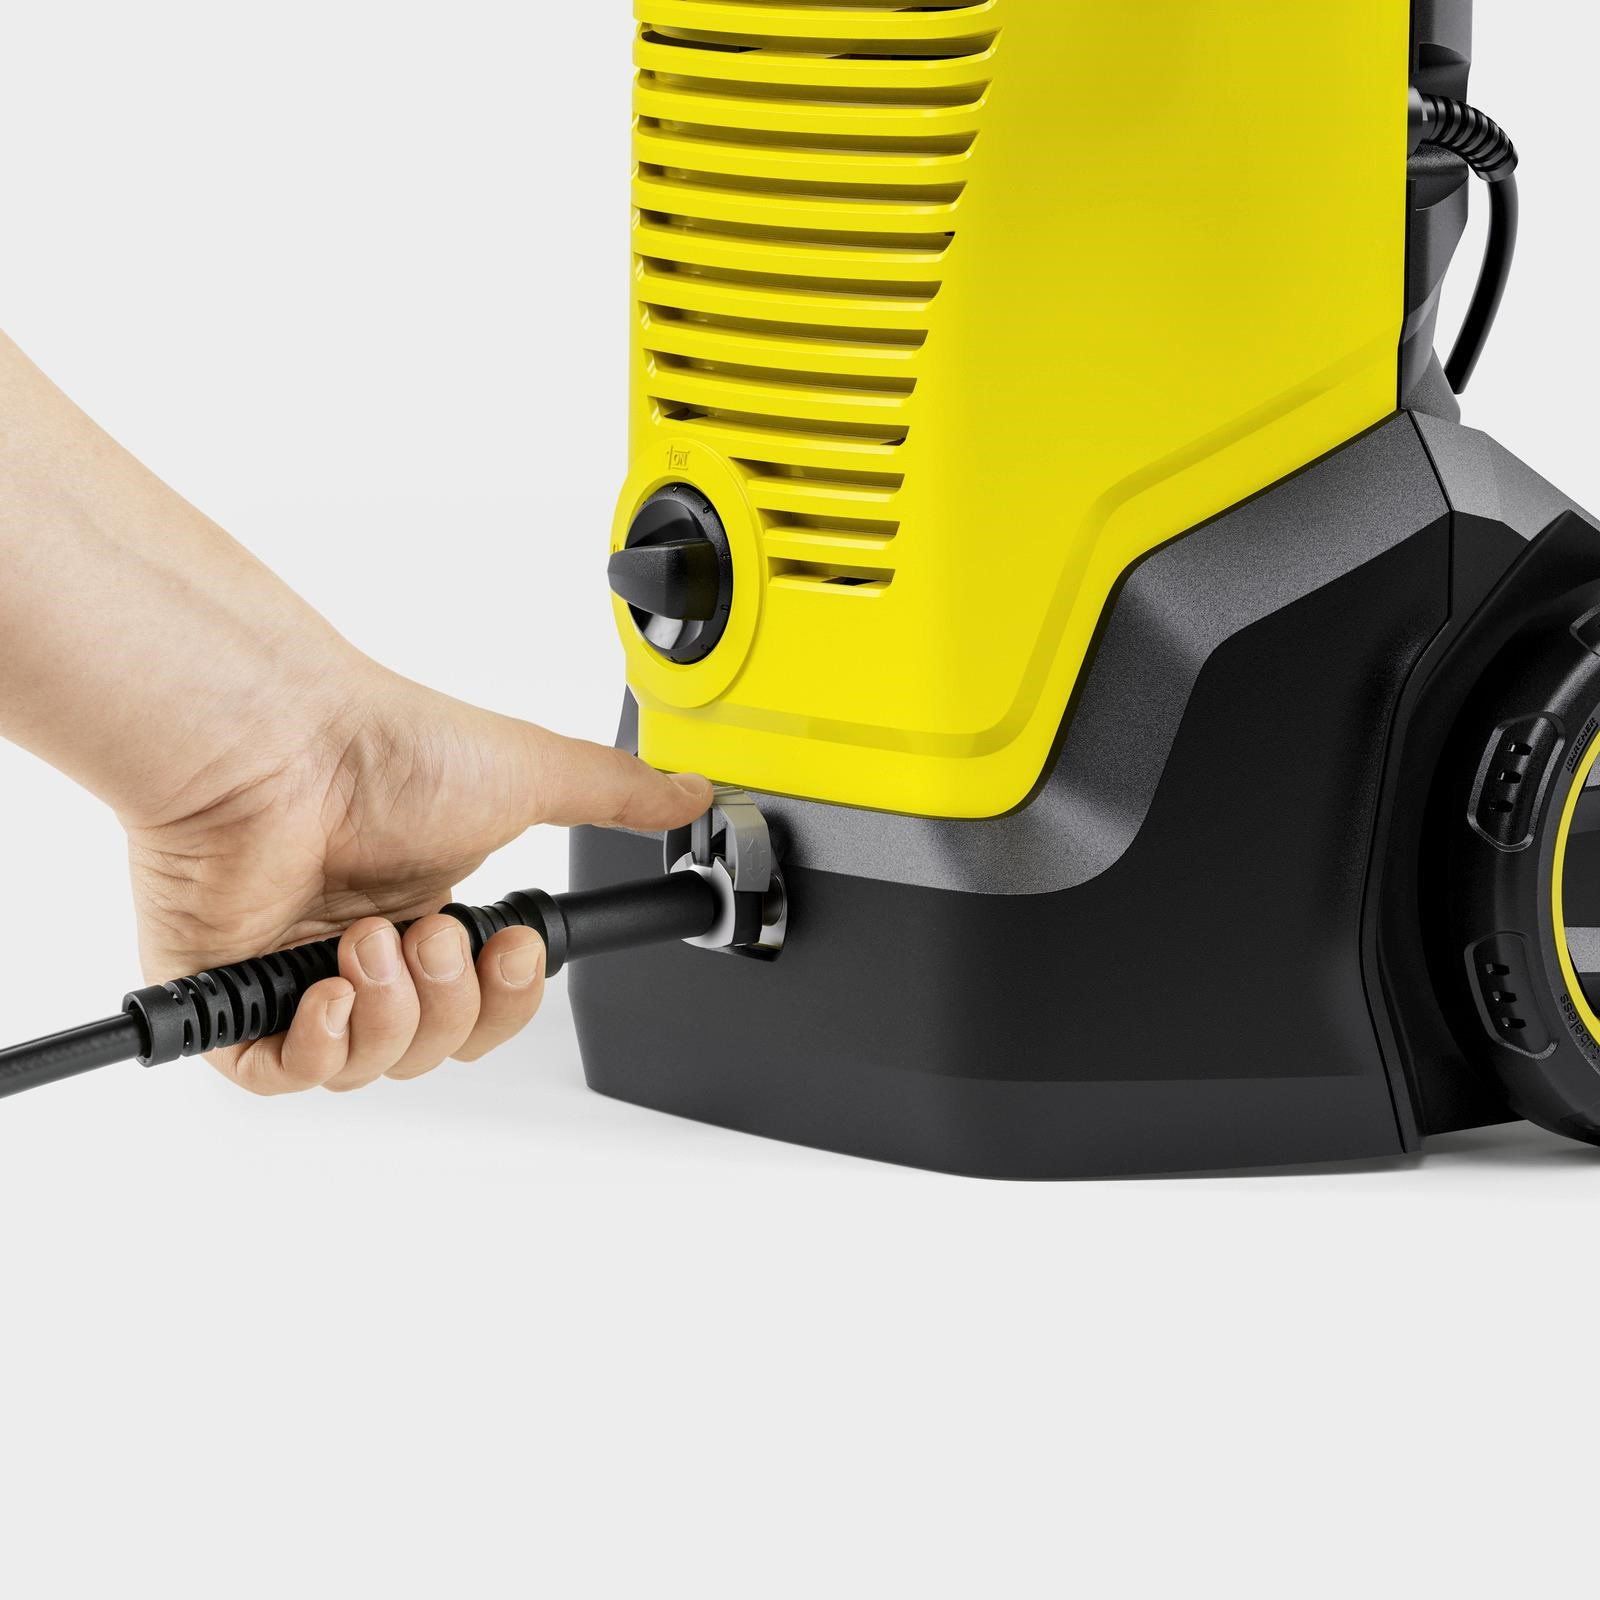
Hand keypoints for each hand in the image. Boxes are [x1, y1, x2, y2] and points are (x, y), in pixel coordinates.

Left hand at [124, 662, 710, 1094]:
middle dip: (451, 1000)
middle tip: (434, 933)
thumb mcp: (532, 773)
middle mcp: (365, 948)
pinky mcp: (228, 998)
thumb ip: (619, 795)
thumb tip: (691, 793)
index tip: (509, 946)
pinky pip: (283, 1074)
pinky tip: (330, 991)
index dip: (510, 997)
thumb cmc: (384, 749)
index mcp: (430, 907)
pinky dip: (319, 1046)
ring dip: (390, 1009)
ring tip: (367, 939)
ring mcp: (293, 974)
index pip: (486, 1006)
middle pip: (437, 1045)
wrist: (280, 745)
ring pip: (369, 1064)